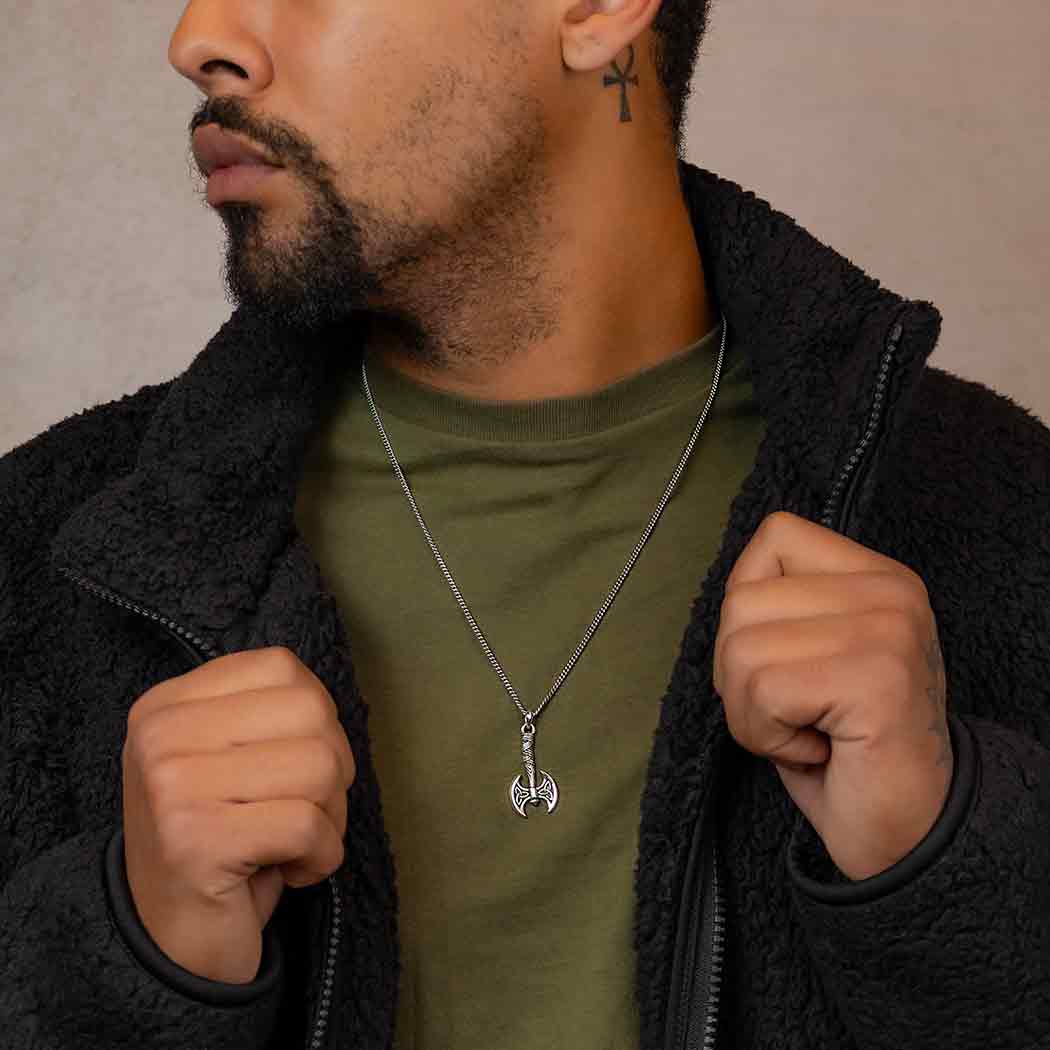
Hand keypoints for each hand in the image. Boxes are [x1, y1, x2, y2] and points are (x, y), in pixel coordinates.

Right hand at [122, 647, 355, 982]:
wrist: (173, 944)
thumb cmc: (223, 844)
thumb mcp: (230, 760)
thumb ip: (267, 714)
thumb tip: (327, 700)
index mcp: (167, 706)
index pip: (281, 667)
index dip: (318, 717)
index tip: (296, 765)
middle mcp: (159, 736)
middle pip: (310, 711)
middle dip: (334, 767)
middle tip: (305, 811)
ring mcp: (172, 787)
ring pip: (319, 766)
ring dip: (331, 816)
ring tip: (296, 843)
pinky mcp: (196, 842)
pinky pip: (309, 826)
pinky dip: (323, 856)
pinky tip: (291, 873)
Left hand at [712, 511, 952, 880]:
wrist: (906, 831)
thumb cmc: (844, 749)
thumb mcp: (808, 658)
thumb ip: (778, 609)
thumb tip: (728, 596)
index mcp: (877, 576)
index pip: (775, 537)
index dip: (749, 605)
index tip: (785, 660)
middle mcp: (891, 591)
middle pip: (741, 601)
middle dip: (740, 674)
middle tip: (794, 714)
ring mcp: (887, 629)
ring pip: (740, 648)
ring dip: (751, 712)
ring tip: (805, 732)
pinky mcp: (874, 677)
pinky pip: (762, 692)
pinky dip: (767, 737)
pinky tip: (817, 750)